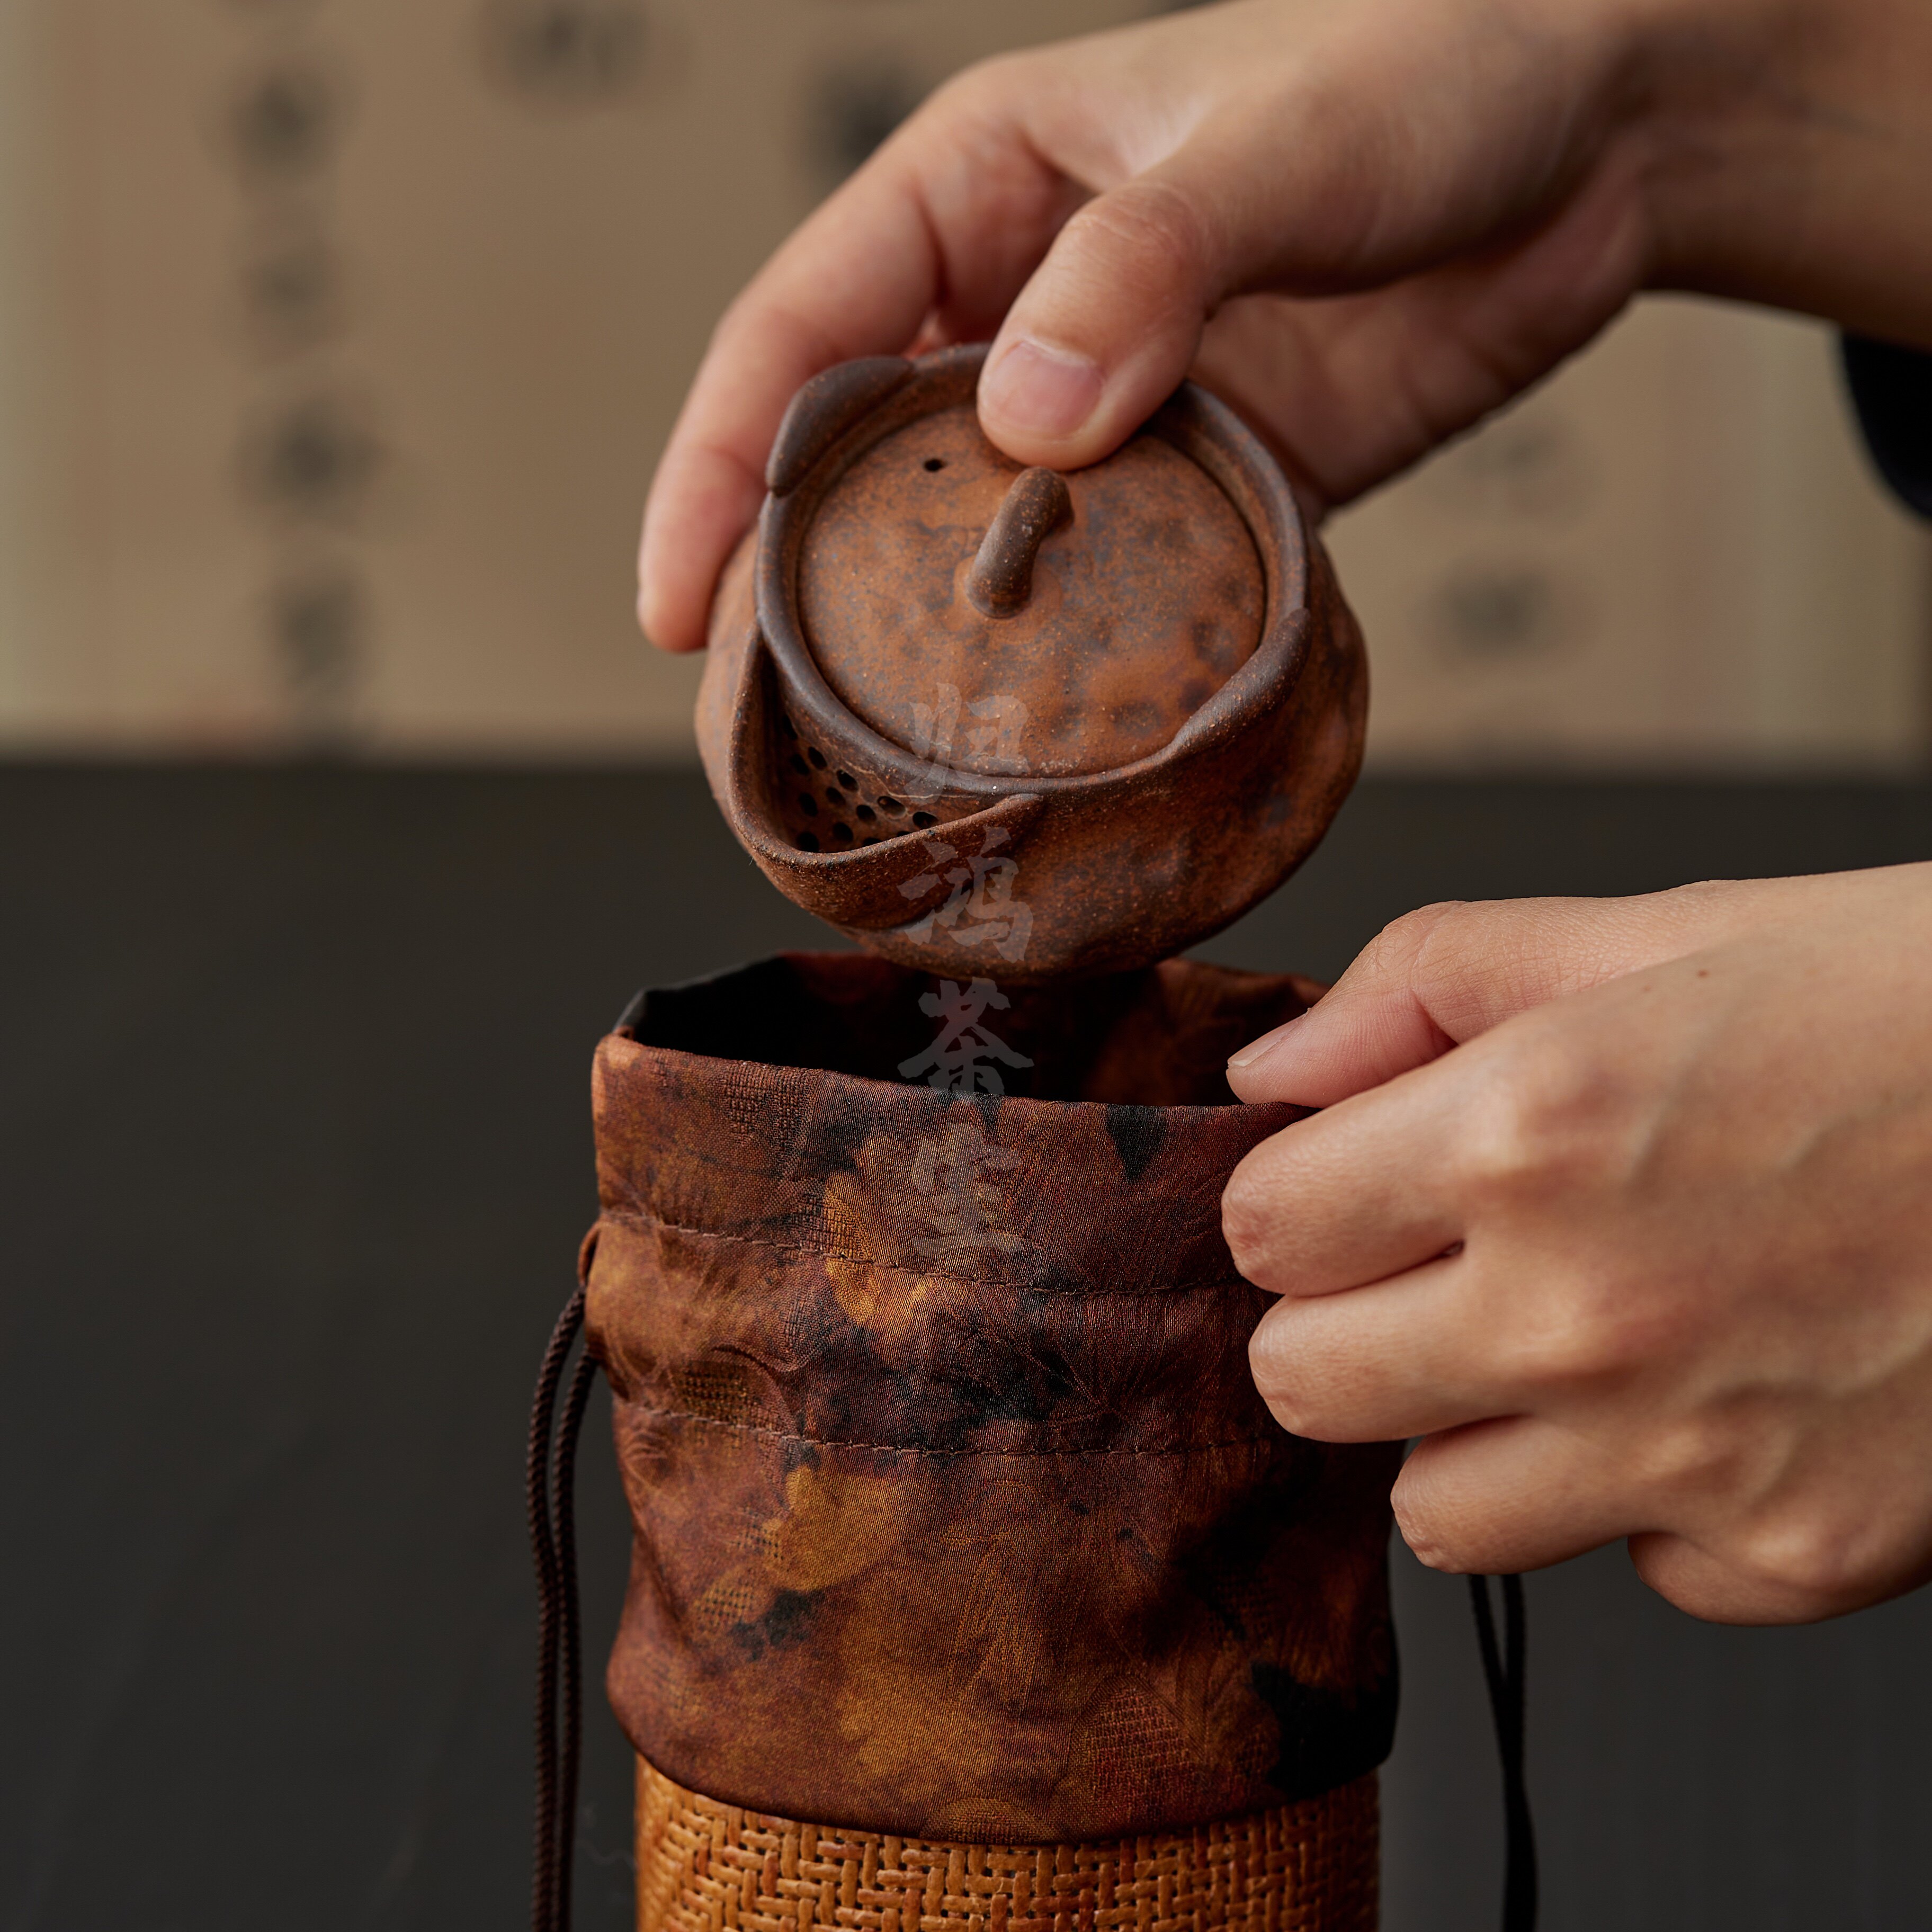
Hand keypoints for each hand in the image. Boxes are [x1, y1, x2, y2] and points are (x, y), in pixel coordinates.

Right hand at [637, 0, 1931, 652]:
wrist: (1595, 142)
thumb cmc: (1429, 69)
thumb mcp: (1275, 143)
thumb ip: (1147, 267)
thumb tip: (1025, 420)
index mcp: (981, 185)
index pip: (800, 332)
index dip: (721, 470)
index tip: (677, 608)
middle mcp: (1021, 305)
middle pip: (862, 462)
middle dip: (799, 591)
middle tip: (760, 735)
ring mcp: (1110, 408)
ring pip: (979, 542)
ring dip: (938, 649)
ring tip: (884, 771)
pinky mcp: (1202, 484)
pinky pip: (1115, 585)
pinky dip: (1084, 657)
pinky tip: (1059, 736)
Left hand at [1222, 865, 1931, 1624]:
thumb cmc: (1909, 1007)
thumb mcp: (1651, 937)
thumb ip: (1420, 988)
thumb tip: (1269, 1075)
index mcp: (1526, 1132)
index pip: (1264, 1228)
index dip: (1302, 1201)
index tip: (1358, 1186)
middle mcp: (1585, 1311)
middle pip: (1303, 1385)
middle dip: (1346, 1323)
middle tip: (1441, 1270)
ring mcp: (1688, 1455)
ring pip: (1432, 1511)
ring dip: (1474, 1432)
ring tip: (1579, 1346)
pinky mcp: (1794, 1557)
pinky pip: (1624, 1566)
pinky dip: (1650, 1501)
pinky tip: (1728, 1398)